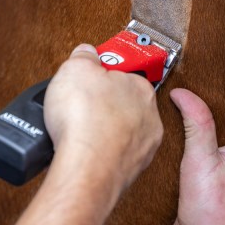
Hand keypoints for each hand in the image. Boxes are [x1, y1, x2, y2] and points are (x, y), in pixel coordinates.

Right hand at [44, 44, 162, 189]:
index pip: (124, 73)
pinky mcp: (129, 171)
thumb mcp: (75, 68)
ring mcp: (141, 147)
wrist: (85, 169)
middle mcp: (149, 118)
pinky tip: (84, 149)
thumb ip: (84, 57)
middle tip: (80, 104)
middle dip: (102, 104)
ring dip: (101, 130)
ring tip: (79, 129)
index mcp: (141, 88)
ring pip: (120, 132)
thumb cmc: (86, 121)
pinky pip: (113, 155)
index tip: (90, 78)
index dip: (102, 75)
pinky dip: (99, 152)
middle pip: (123, 103)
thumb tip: (85, 54)